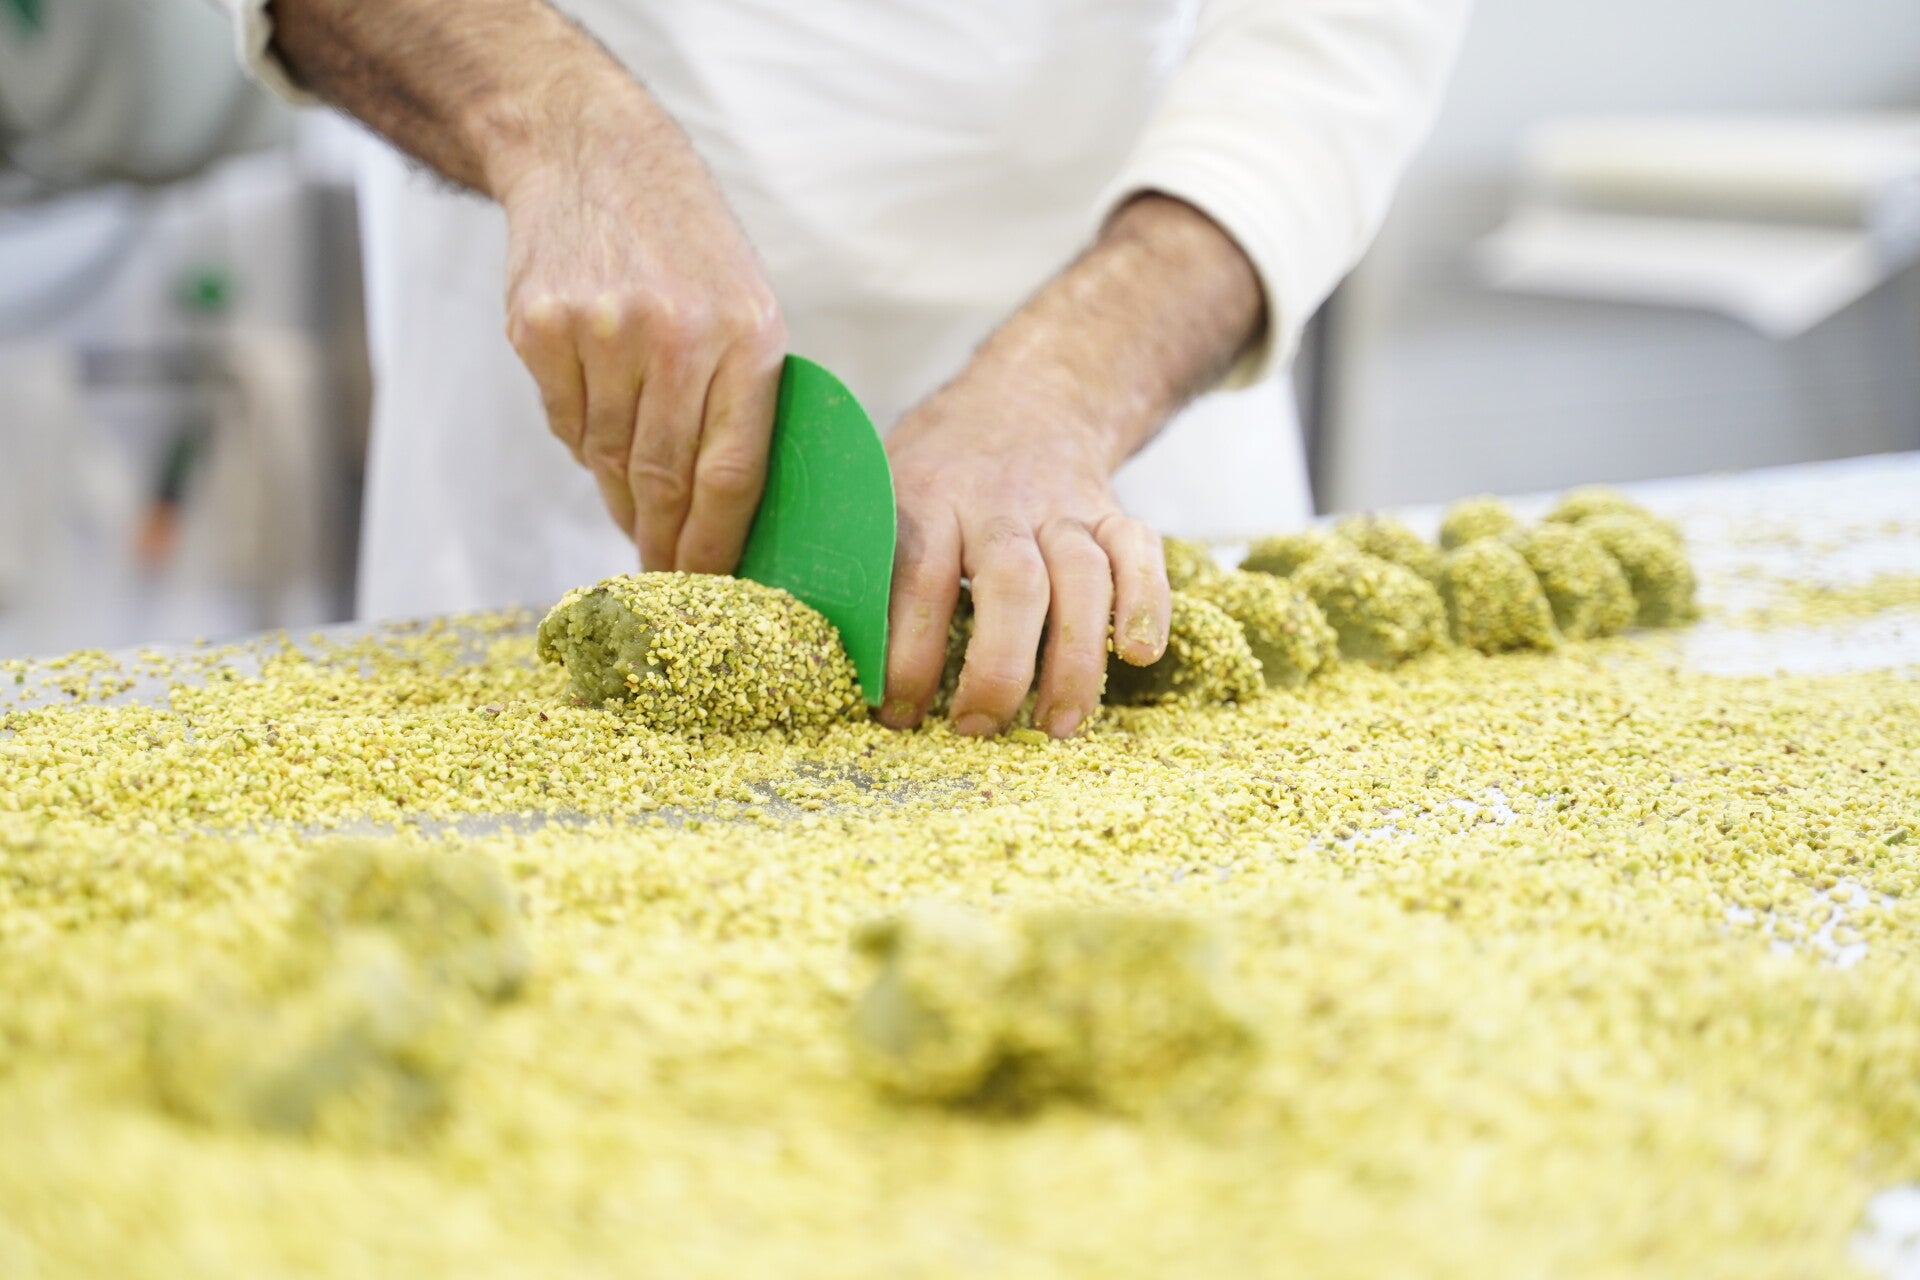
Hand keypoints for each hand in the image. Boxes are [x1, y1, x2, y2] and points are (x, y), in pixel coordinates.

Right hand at [497, 97, 785, 571]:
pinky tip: (598, 426)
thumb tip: (725, 517)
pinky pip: (564, 424)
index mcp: (748, 338)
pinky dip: (582, 442)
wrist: (593, 158)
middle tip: (665, 578)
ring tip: (635, 507)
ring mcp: (602, 332)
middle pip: (665, 479)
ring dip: (623, 497)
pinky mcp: (541, 330)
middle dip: (666, 543)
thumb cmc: (687, 249)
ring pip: (608, 459)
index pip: (732, 473)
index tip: (708, 589)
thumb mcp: (748, 306)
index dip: (716, 545)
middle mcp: (676, 336)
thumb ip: (743, 402)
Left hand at [878, 356, 1171, 740]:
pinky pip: (1140, 554)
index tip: (897, 714)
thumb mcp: (878, 487)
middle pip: (1012, 584)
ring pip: (1082, 578)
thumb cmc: (935, 470)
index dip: (909, 654)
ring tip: (1056, 725)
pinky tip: (1141, 655)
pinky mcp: (1113, 514)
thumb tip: (795, 638)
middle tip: (978, 729)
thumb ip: (849, 553)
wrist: (1025, 398)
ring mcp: (1062, 508)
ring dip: (1075, 658)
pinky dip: (1147, 603)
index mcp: (925, 498)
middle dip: (998, 667)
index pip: (918, 580)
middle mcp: (997, 503)